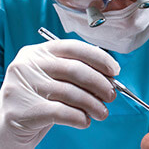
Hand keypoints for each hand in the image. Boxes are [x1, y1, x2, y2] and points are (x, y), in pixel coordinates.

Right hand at [0, 39, 119, 148]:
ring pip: (71, 93)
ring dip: (94, 104)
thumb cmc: (39, 99)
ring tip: (102, 113)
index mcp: (39, 52)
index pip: (75, 47)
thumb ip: (77, 73)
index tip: (115, 71)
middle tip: (111, 95)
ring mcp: (23, 86)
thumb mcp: (55, 79)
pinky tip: (85, 121)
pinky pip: (61, 112)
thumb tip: (109, 78)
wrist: (9, 125)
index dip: (100, 58)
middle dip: (100, 84)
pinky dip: (79, 117)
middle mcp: (29, 65)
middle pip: (75, 70)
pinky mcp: (23, 110)